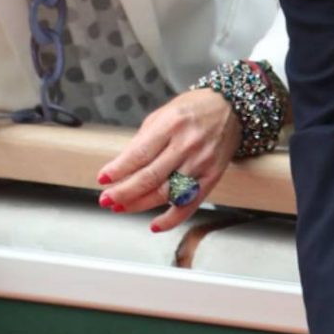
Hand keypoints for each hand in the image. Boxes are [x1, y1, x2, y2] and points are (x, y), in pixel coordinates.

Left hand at [97, 88, 240, 234]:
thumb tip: (121, 167)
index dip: (118, 169)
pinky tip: (155, 224)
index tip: (103, 179)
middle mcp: (187, 145)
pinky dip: (171, 219)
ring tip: (121, 207)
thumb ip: (143, 140)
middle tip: (106, 199)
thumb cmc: (194, 109)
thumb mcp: (162, 114)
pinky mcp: (211, 178)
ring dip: (139, 204)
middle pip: (150, 177)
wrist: (230, 108)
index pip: (140, 153)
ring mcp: (201, 163)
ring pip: (166, 193)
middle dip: (123, 192)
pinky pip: (189, 204)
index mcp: (171, 124)